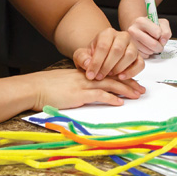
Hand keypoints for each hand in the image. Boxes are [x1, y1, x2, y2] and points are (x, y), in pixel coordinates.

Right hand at [26, 68, 144, 110]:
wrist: (35, 88)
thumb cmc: (47, 87)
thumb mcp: (66, 82)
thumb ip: (79, 84)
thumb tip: (88, 92)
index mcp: (85, 73)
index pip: (108, 73)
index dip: (122, 77)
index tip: (133, 82)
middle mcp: (87, 77)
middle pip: (113, 77)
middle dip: (129, 83)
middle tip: (141, 89)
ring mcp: (84, 85)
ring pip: (110, 85)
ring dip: (125, 90)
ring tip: (137, 95)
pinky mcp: (79, 94)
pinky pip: (99, 95)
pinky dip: (111, 98)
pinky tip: (120, 102)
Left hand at [73, 27, 144, 79]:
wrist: (102, 59)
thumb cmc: (92, 56)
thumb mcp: (82, 56)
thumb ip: (82, 58)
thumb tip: (88, 64)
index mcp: (108, 33)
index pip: (103, 46)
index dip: (96, 62)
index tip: (90, 75)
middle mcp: (122, 36)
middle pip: (117, 50)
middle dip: (107, 66)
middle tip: (99, 76)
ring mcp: (133, 46)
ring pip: (130, 55)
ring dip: (118, 68)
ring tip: (109, 75)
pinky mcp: (139, 57)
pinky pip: (140, 64)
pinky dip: (132, 72)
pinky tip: (121, 77)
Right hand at [125, 16, 171, 56]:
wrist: (138, 28)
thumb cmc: (150, 26)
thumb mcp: (161, 23)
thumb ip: (166, 31)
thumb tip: (163, 41)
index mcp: (141, 21)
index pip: (157, 33)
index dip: (161, 35)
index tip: (158, 34)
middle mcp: (133, 30)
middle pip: (153, 44)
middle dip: (160, 46)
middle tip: (160, 44)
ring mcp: (131, 41)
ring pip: (148, 51)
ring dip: (154, 50)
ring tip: (152, 44)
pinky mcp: (131, 49)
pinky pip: (144, 55)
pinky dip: (148, 53)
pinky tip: (147, 47)